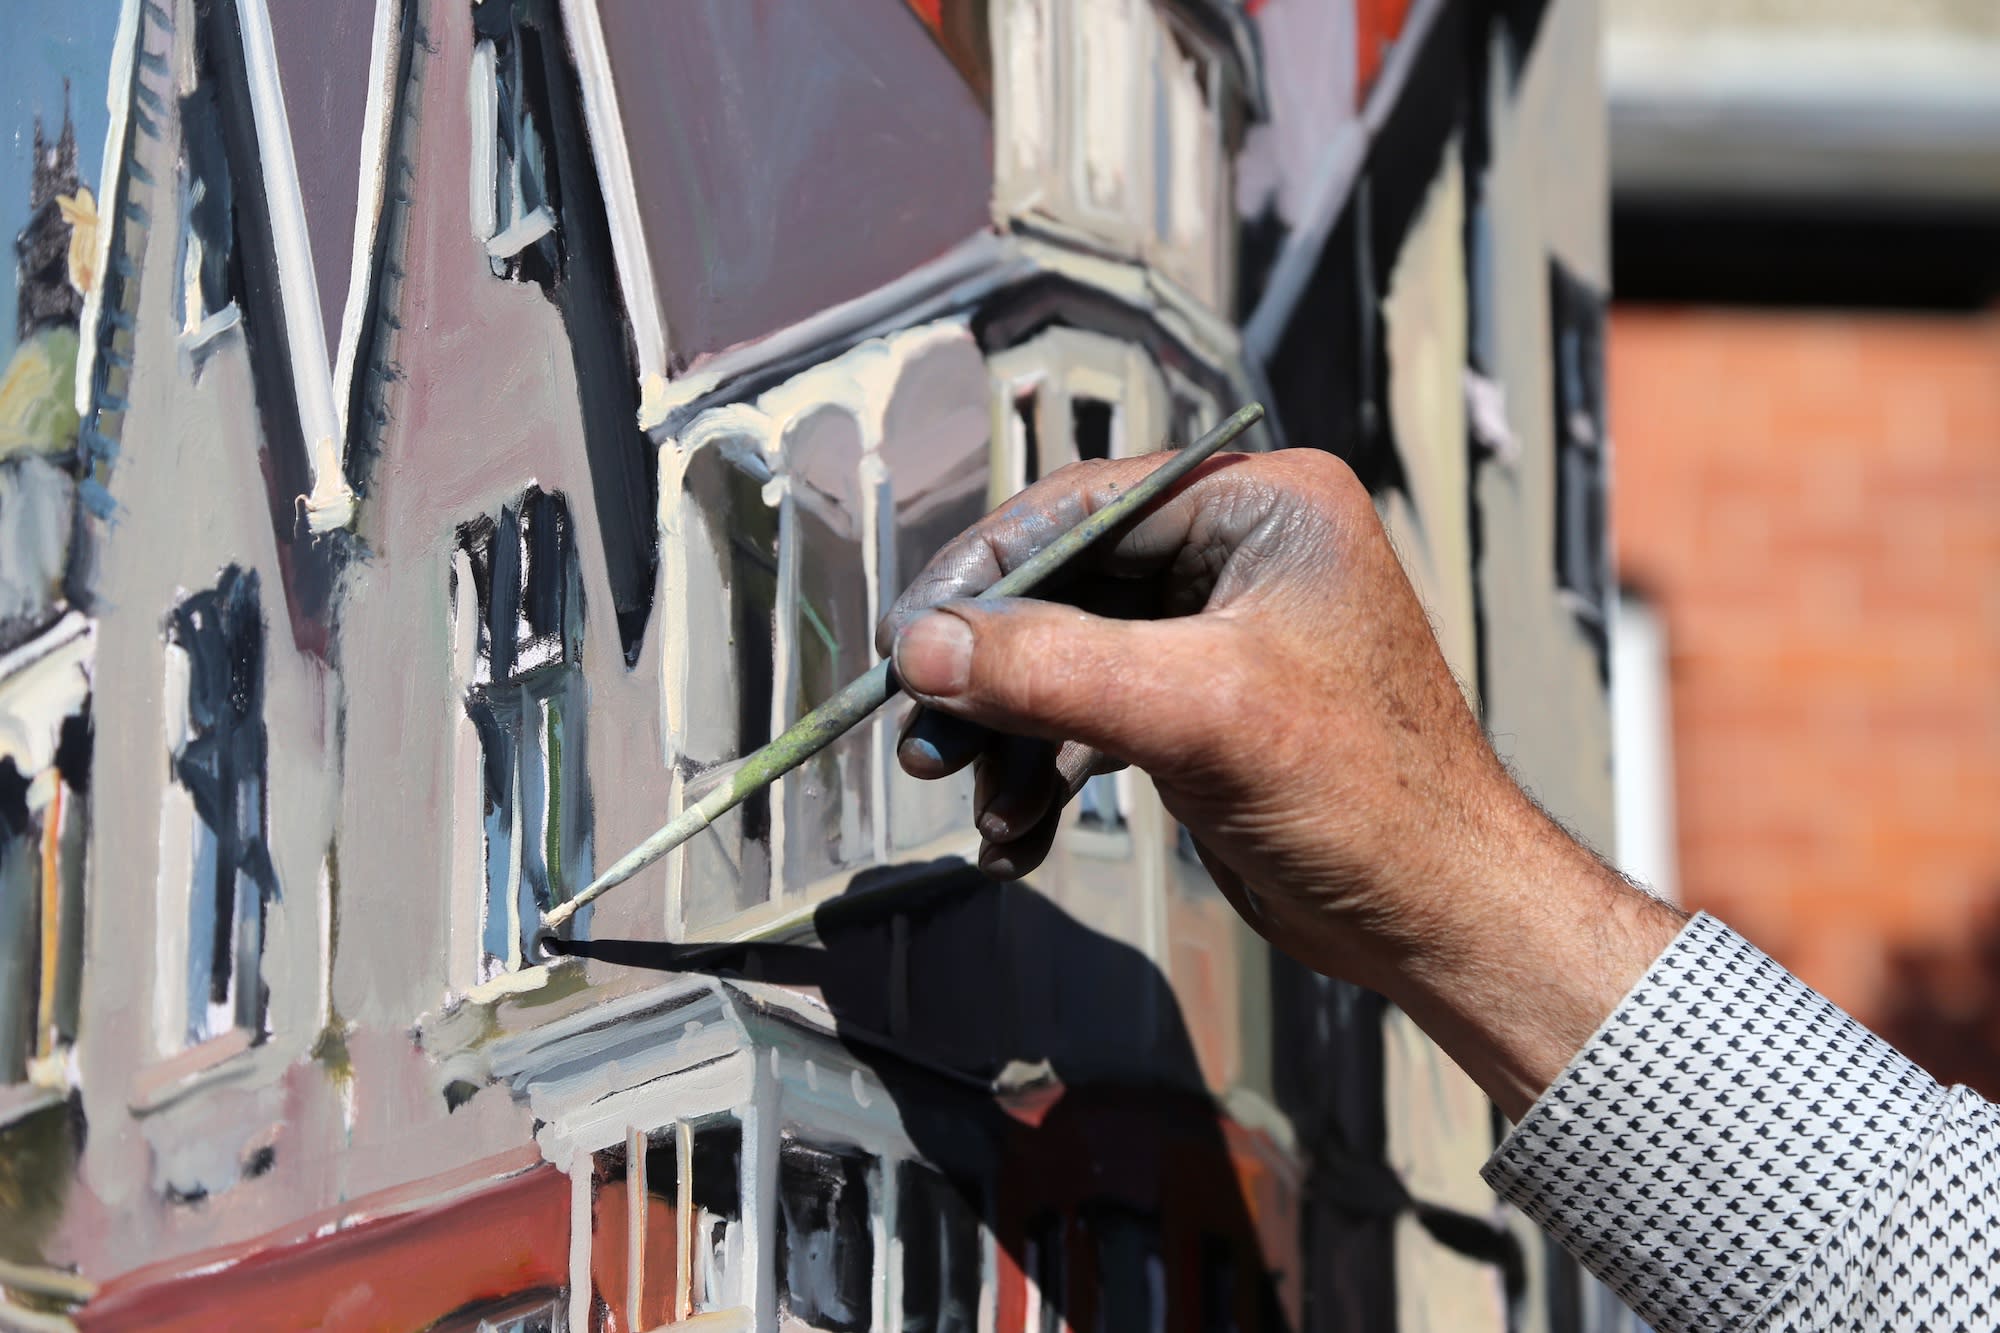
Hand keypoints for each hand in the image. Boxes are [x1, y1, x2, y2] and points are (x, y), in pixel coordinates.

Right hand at [878, 449, 1684, 1115]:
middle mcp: (1238, 551)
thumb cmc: (1371, 797)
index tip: (903, 638)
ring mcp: (1217, 630)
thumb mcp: (1199, 712)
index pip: (1080, 507)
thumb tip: (923, 646)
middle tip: (926, 735)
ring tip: (979, 809)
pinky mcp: (1202, 706)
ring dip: (1009, 734)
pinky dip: (1047, 770)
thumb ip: (1053, 667)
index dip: (982, 571)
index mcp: (1262, 504)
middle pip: (1063, 585)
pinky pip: (1091, 715)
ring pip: (1066, 658)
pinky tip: (1020, 832)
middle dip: (990, 671)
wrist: (1441, 916)